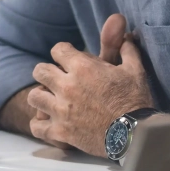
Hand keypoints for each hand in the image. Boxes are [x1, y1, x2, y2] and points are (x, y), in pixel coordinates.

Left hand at [28, 14, 152, 156]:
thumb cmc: (135, 100)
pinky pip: (36, 127)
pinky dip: (40, 125)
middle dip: (46, 72)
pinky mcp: (60, 132)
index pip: (58, 50)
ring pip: (34, 97)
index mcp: (82, 67)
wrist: (135, 135)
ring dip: (41, 96)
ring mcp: (61, 110)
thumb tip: (127, 35)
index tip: (68, 60)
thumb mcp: (134, 69)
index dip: (63, 53)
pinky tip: (48, 123)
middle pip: (40, 71)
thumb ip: (126, 49)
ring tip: (50, 100)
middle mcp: (66, 86)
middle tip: (56, 79)